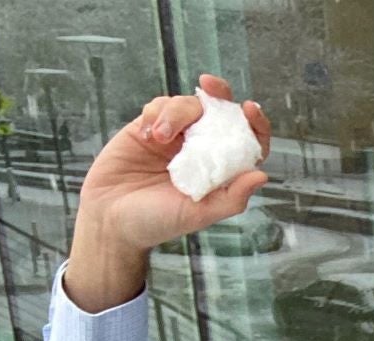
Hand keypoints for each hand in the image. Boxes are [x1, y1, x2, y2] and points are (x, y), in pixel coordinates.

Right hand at [66, 74, 271, 311]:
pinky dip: (156, 113)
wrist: (111, 218)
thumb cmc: (157, 222)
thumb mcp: (198, 214)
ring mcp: (176, 137)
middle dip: (218, 94)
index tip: (249, 108)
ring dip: (176, 113)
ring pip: (187, 105)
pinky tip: (146, 134)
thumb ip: (231, 198)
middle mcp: (202, 150)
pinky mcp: (148, 128)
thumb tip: (262, 175)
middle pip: (219, 112)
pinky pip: (159, 106)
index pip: (247, 141)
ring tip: (159, 137)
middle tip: (209, 86)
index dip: (254, 122)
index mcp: (221, 171)